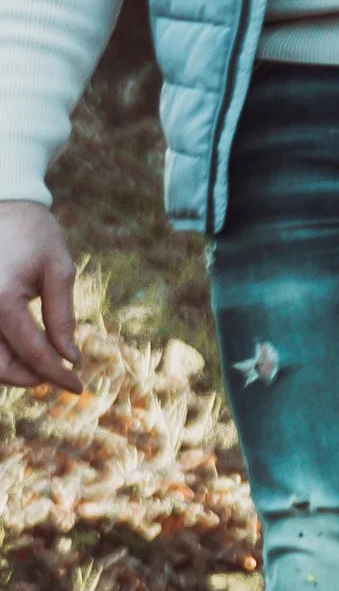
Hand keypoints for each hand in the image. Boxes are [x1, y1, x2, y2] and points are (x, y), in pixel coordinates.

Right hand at [0, 201, 79, 388]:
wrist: (3, 204)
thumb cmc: (34, 233)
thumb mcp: (58, 271)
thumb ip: (62, 318)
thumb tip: (69, 359)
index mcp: (2, 299)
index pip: (33, 353)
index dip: (57, 375)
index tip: (78, 386)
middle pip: (0, 367)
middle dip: (31, 378)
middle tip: (58, 374)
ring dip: (13, 369)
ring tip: (42, 361)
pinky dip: (2, 351)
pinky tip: (23, 348)